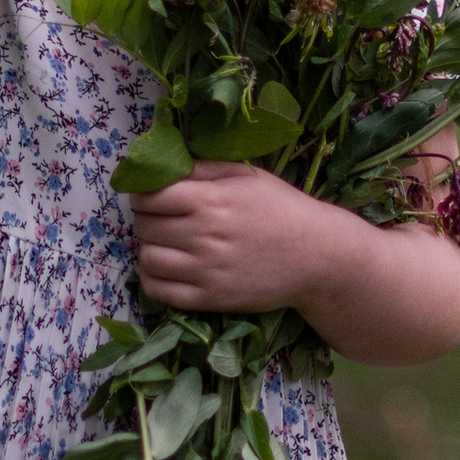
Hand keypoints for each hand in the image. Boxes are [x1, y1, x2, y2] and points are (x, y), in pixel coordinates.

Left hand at [129, 160, 330, 315]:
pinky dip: (152, 278)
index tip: (149, 196)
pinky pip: (160, 291)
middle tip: (161, 219)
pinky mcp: (211, 298)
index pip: (148, 196)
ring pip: (147, 259)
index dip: (141, 194)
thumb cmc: (281, 208)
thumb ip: (201, 166)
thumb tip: (159, 161)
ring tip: (164, 243)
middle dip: (146, 219)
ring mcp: (206, 271)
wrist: (318, 255)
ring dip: (149, 248)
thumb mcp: (246, 174)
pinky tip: (163, 268)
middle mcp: (204, 236)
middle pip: (144, 227)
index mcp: (210, 200)